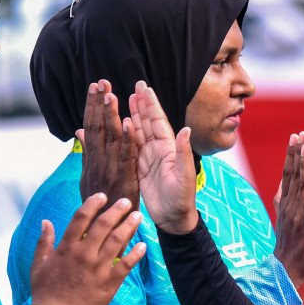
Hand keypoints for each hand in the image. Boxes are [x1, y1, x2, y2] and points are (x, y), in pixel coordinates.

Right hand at [28, 194, 146, 304]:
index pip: (81, 218)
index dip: (92, 204)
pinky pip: (126, 264)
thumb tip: (46, 222)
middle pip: (103, 225)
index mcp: (66, 248)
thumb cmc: (46, 292)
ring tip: (138, 216)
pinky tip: (143, 245)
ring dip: (129, 226)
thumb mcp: (38, 265)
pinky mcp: (110, 282)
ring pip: (117, 241)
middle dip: (116, 210)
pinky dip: (136, 253)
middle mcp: (84, 254)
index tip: (101, 196)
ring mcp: (98, 268)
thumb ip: (44, 242)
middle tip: (126, 202)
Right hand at [78, 80, 137, 210]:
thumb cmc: (100, 206)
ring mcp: (110, 172)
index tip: (94, 87)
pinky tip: (128, 122)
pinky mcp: (124, 181)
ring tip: (110, 94)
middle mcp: (99, 164)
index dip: (92, 107)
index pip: (92, 128)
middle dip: (99, 105)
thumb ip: (87, 154)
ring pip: (110, 139)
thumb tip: (79, 132)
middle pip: (98, 129)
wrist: (108, 233)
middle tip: (100, 82)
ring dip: (111, 116)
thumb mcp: (90, 178)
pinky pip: (126, 157)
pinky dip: (127, 140)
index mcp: (92, 161)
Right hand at [127, 81, 199, 233]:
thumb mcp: (184, 176)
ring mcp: (148, 158)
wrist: (173, 219)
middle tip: (135, 85)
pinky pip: (128, 148)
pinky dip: (123, 135)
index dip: (151, 104)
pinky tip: (117, 125)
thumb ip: (183, 153)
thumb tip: (187, 130)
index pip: (158, 121)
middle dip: (141, 103)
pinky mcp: (138, 168)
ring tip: (124, 98)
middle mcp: (158, 150)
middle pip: (147, 122)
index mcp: (169, 148)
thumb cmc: (183, 199)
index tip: (144, 88)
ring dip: (132, 115)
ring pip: (138, 132)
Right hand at [273, 131, 303, 289]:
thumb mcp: (284, 218)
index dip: (291, 155)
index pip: (287, 173)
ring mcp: (295, 213)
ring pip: (300, 184)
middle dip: (297, 152)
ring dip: (303, 165)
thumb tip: (283, 185)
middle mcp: (288, 204)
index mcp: (284, 202)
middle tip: (300, 134)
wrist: (285, 268)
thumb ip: (283, 200)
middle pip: (292, 173)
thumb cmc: (288, 245)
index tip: (294, 138)